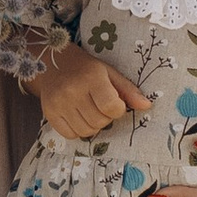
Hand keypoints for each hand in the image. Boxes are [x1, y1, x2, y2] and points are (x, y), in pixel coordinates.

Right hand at [34, 42, 153, 141]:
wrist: (53, 61)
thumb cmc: (86, 68)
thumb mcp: (109, 72)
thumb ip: (128, 90)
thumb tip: (147, 106)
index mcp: (91, 78)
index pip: (111, 107)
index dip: (118, 109)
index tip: (115, 103)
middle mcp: (73, 91)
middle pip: (99, 122)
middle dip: (105, 118)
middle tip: (101, 106)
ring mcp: (59, 103)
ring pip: (86, 131)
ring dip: (93, 125)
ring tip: (90, 111)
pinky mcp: (49, 113)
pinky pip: (70, 135)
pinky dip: (78, 130)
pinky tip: (78, 116)